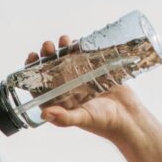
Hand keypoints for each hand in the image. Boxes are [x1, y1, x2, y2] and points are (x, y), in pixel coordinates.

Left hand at [25, 35, 150, 140]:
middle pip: (51, 70)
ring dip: (61, 49)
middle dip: (47, 56)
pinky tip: (76, 42)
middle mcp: (67, 90)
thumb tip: (44, 114)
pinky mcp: (94, 71)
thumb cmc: (104, 122)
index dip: (32, 72)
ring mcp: (80, 79)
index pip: (40, 85)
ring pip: (66, 61)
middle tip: (48, 46)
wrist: (129, 116)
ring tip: (63, 39)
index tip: (31, 57)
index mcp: (59, 102)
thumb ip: (64, 118)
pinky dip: (78, 48)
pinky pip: (83, 57)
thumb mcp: (83, 119)